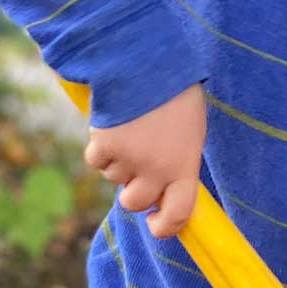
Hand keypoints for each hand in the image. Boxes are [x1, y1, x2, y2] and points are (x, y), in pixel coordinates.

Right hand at [83, 83, 204, 238]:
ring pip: (113, 178)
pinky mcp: (105, 146)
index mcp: (184, 165)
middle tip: (135, 169)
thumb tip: (162, 186)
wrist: (147, 61)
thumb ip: (178, 160)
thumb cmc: (174, 92)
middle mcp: (156, 169)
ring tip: (130, 129)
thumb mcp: (190, 130)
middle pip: (134, 202)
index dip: (165, 226)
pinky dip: (99, 147)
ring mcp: (129, 159)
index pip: (178, 214)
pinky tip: (112, 125)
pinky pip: (95, 161)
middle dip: (132, 190)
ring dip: (117, 161)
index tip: (154, 223)